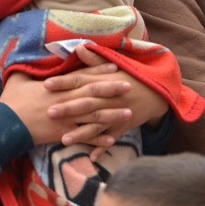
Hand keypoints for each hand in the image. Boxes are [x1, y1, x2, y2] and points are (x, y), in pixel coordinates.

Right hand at [0, 57, 132, 146]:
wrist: (6, 124)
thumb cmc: (11, 100)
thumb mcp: (18, 79)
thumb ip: (28, 69)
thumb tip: (29, 60)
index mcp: (56, 87)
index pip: (82, 77)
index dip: (98, 72)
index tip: (114, 68)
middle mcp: (65, 101)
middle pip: (93, 94)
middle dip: (112, 90)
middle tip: (130, 86)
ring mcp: (66, 119)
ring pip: (94, 116)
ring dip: (112, 115)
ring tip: (129, 114)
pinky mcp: (63, 134)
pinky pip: (85, 137)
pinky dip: (99, 139)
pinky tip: (113, 139)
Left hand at [44, 47, 167, 157]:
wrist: (159, 91)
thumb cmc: (131, 76)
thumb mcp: (115, 65)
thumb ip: (94, 59)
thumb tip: (78, 47)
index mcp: (103, 81)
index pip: (80, 80)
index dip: (64, 82)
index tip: (46, 84)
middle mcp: (108, 98)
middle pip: (86, 103)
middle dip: (68, 108)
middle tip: (49, 112)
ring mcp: (116, 114)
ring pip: (97, 124)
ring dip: (81, 133)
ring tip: (64, 140)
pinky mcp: (124, 126)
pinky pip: (112, 138)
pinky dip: (103, 147)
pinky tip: (92, 158)